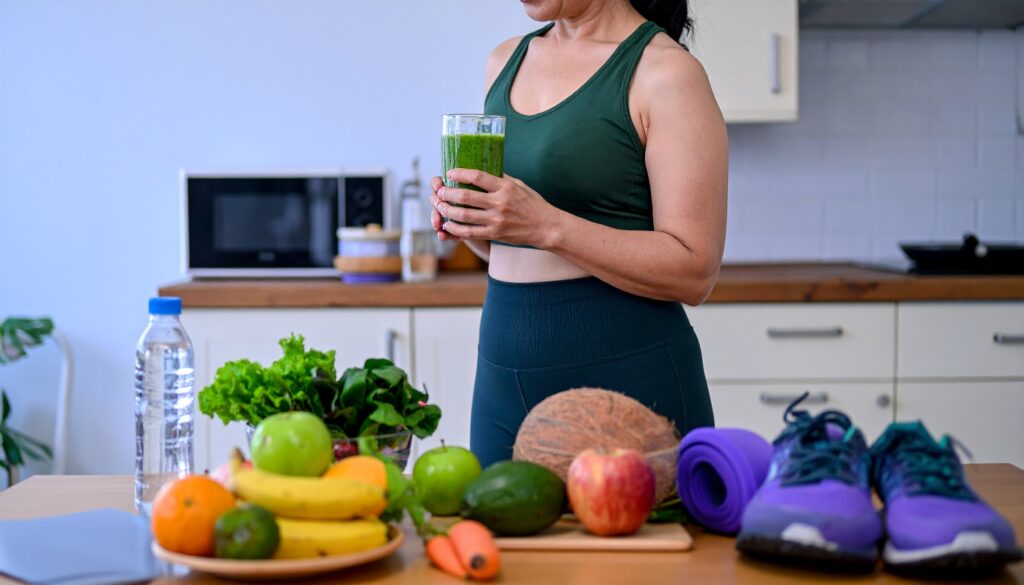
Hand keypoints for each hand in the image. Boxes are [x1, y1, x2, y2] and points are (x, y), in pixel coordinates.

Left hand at [430, 169, 560, 247]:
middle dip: (448, 193)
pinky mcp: (495, 234)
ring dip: (448, 211)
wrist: (546, 227)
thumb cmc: (533, 204)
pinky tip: (448, 225)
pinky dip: (456, 229)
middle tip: (439, 191)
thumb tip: (482, 169)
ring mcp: (497, 220)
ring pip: (465, 215)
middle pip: (466, 196)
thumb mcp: (519, 185)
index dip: (460, 173)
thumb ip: (500, 179)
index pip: (477, 176)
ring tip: (439, 207)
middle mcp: (500, 203)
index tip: (450, 172)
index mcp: (505, 187)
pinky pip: (470, 232)